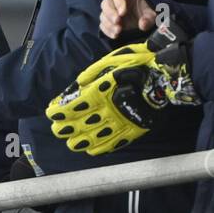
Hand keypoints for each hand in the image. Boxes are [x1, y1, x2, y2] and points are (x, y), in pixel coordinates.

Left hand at [47, 27, 198, 155]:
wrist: (162, 75)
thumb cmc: (132, 64)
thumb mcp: (106, 64)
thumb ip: (88, 76)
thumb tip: (74, 87)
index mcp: (98, 93)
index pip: (71, 108)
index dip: (58, 113)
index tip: (51, 113)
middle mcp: (106, 110)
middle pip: (79, 125)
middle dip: (64, 129)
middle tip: (58, 130)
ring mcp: (119, 122)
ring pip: (93, 138)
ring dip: (78, 142)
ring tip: (71, 142)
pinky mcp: (132, 130)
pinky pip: (113, 143)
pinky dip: (100, 147)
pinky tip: (91, 148)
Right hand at [99, 0, 155, 39]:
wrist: (141, 23)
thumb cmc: (145, 15)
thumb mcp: (150, 16)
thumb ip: (148, 19)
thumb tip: (143, 24)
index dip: (119, 3)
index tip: (123, 13)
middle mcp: (115, 1)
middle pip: (106, 3)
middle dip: (110, 13)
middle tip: (117, 21)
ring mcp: (109, 12)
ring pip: (103, 15)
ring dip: (109, 24)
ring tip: (118, 31)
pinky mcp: (106, 22)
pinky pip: (102, 25)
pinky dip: (108, 31)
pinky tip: (115, 35)